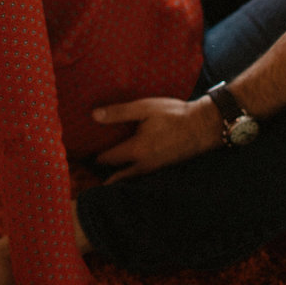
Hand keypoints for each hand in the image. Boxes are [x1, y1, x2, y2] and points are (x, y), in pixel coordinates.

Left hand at [93, 95, 221, 182]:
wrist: (204, 126)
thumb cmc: (174, 114)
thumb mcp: (144, 108)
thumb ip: (119, 113)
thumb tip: (94, 116)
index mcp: (136, 151)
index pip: (108, 159)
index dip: (94, 158)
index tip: (81, 157)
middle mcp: (143, 165)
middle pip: (117, 175)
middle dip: (103, 174)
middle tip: (88, 175)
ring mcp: (155, 168)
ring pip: (130, 176)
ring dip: (117, 176)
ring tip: (104, 175)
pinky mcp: (163, 167)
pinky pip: (141, 174)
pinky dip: (131, 173)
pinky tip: (129, 165)